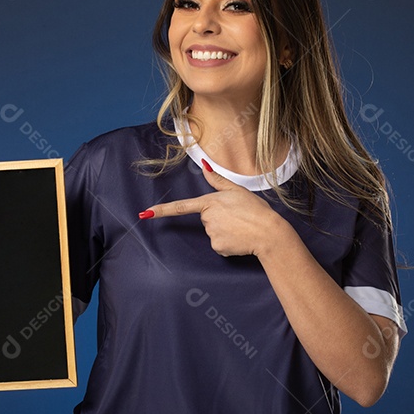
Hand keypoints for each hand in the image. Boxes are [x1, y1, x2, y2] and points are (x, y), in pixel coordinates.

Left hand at [140, 159, 280, 256]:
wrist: (268, 232)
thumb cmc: (256, 210)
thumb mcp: (238, 190)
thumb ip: (218, 180)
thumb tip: (204, 166)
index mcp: (210, 202)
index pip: (180, 207)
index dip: (161, 210)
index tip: (144, 214)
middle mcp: (207, 219)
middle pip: (206, 218)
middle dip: (218, 217)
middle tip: (237, 217)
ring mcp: (211, 234)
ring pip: (212, 232)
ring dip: (224, 230)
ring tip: (240, 227)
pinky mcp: (218, 247)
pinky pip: (219, 244)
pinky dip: (228, 242)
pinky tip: (239, 238)